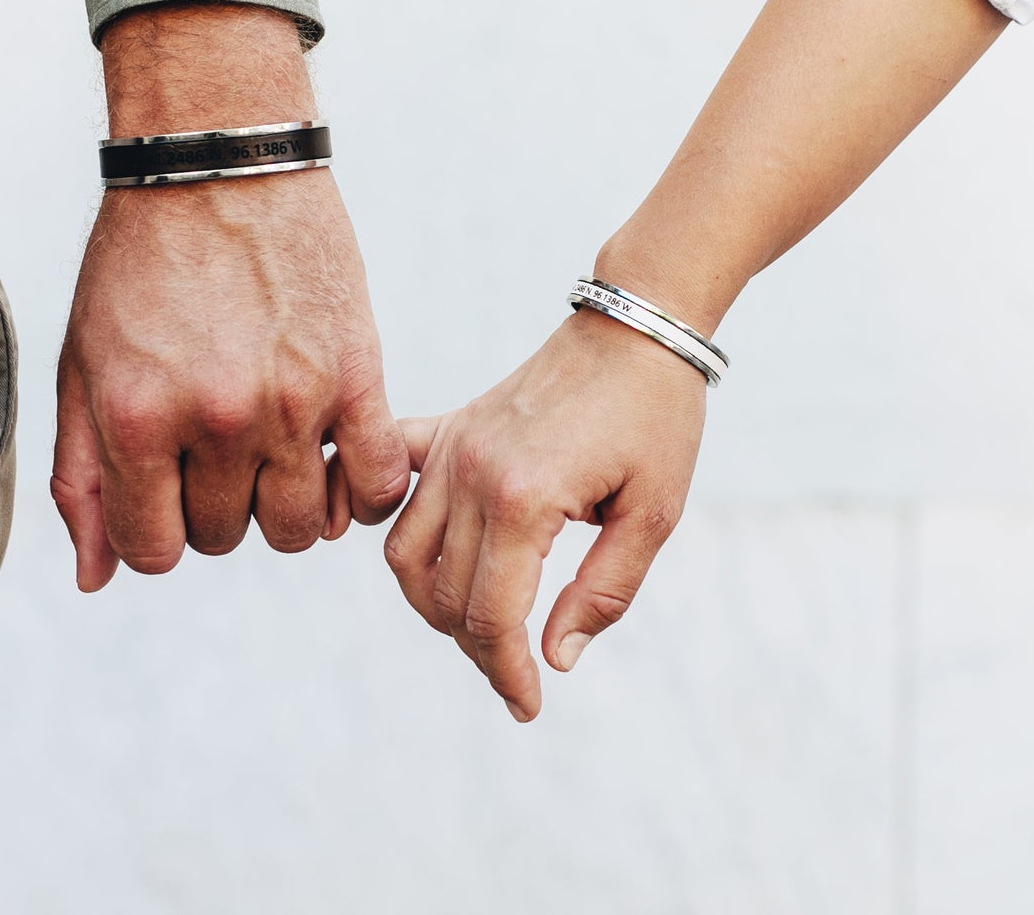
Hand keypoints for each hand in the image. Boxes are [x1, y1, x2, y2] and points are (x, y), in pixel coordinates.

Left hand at [51, 3, 409, 589]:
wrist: (218, 160)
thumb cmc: (138, 263)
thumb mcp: (82, 365)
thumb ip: (81, 477)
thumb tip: (96, 579)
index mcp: (136, 417)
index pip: (154, 551)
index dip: (155, 530)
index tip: (164, 487)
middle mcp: (215, 418)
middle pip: (223, 537)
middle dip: (212, 505)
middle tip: (212, 442)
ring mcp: (293, 400)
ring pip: (297, 529)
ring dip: (281, 504)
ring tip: (271, 449)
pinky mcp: (357, 374)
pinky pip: (375, 484)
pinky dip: (359, 494)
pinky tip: (335, 461)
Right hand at [385, 306, 707, 720]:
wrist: (636, 327)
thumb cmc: (656, 418)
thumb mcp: (654, 515)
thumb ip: (602, 593)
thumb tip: (555, 658)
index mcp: (524, 499)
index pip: (492, 615)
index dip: (509, 672)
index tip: (530, 706)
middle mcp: (471, 473)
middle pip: (447, 596)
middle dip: (480, 650)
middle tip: (519, 676)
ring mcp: (451, 449)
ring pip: (406, 555)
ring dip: (435, 605)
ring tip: (480, 630)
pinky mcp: (448, 429)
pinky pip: (390, 479)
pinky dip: (376, 514)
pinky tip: (393, 546)